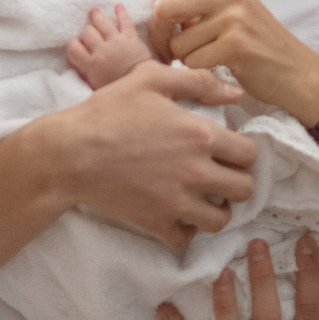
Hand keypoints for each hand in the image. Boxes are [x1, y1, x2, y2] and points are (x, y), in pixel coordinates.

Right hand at [46, 61, 258, 252]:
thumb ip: (198, 82)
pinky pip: (186, 240)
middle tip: (219, 175)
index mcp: (200, 135)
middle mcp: (196, 172)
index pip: (249, 153)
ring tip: (201, 197)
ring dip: (216, 209)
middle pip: (245, 190)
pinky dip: (185, 230)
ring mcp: (177, 203)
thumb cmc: (109, 111)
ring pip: (221, 220)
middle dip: (236, 181)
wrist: (69, 153)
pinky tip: (176, 214)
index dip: (242, 151)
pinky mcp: (156, 224)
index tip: (228, 150)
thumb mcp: (151, 80)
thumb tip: (235, 94)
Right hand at [65, 3, 157, 89]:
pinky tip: (117, 6)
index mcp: (91, 64)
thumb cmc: (119, 89)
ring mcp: (116, 41)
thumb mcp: (97, 87)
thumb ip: (86, 75)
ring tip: (94, 11)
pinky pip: (124, 20)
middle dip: (86, 31)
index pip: (73, 48)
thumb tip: (78, 66)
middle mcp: (101, 50)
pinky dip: (121, 12)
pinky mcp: (131, 37)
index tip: (76, 45)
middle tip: (88, 31)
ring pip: (102, 23)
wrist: (143, 85)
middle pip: (87, 32)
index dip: (73, 45)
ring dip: (97, 16)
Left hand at [146, 0, 318, 121]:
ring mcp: (234, 18)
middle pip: (165, 6)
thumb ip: (201, 3)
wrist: (299, 72)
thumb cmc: (260, 44)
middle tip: (168, 48)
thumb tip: (157, 6)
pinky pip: (193, 61)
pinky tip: (216, 69)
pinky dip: (198, 71)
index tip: (163, 13)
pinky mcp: (237, 45)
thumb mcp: (233, 10)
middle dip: (159, 33)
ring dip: (184, 58)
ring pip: (177, 42)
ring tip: (205, 59)